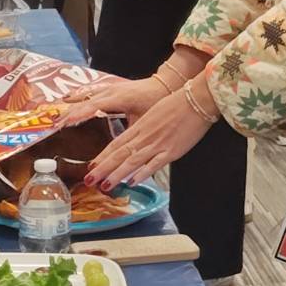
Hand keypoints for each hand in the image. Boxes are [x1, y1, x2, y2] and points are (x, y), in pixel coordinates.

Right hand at [60, 76, 173, 129]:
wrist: (165, 84)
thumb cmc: (156, 101)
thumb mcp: (143, 120)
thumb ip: (130, 135)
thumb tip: (122, 154)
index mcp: (117, 98)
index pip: (91, 106)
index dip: (77, 115)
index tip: (64, 123)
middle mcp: (109, 91)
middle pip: (84, 101)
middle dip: (68, 112)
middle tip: (54, 124)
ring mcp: (109, 88)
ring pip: (85, 95)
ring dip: (70, 104)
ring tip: (57, 113)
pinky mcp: (110, 87)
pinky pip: (89, 91)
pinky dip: (78, 96)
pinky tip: (69, 99)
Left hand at [85, 84, 217, 188]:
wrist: (196, 100)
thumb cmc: (177, 104)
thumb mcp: (154, 114)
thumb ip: (144, 129)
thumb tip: (135, 141)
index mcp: (140, 127)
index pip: (116, 144)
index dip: (102, 157)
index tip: (91, 167)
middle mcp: (145, 136)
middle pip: (119, 154)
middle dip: (103, 169)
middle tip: (89, 180)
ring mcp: (157, 144)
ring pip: (132, 161)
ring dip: (117, 174)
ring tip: (105, 185)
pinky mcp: (172, 151)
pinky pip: (154, 164)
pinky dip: (142, 173)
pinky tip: (132, 182)